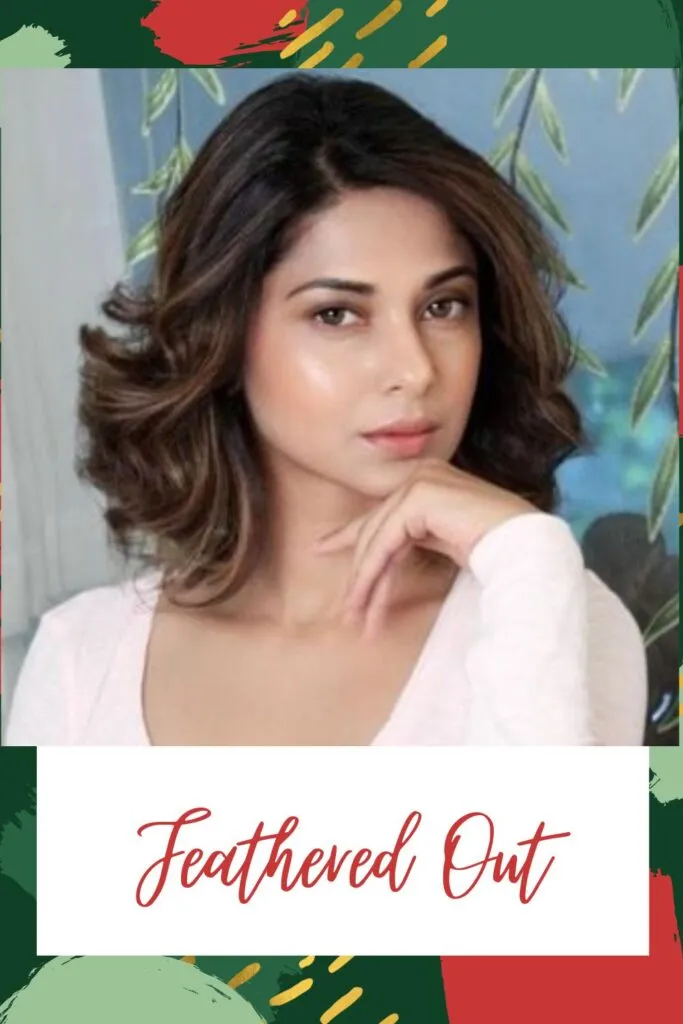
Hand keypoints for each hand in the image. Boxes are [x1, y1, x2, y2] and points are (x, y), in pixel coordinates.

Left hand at [313, 459, 534, 636]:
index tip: (321, 549)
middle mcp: (421, 475)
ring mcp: (420, 481)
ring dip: (365, 583)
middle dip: (361, 577)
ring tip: (357, 617)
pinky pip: (385, 540)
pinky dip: (373, 572)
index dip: (348, 534)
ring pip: (376, 538)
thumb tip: (378, 556)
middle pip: (375, 530)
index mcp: (428, 482)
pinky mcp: (420, 496)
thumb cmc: (495, 550)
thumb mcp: (442, 543)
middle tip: (349, 613)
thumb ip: (412, 539)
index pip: (380, 512)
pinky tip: (367, 598)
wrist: (526, 547)